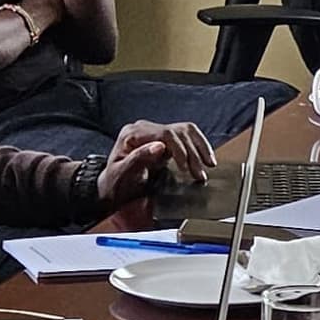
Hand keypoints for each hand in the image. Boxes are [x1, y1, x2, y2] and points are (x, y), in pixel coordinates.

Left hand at [94, 118, 212, 220]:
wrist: (111, 190)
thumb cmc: (114, 184)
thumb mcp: (122, 173)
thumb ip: (139, 158)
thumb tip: (160, 146)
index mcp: (132, 133)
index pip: (164, 133)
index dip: (180, 149)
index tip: (186, 168)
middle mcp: (144, 128)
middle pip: (177, 132)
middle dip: (192, 154)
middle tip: (198, 174)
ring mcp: (155, 132)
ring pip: (185, 131)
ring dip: (199, 148)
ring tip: (208, 165)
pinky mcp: (163, 139)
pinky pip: (186, 136)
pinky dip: (198, 145)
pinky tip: (206, 157)